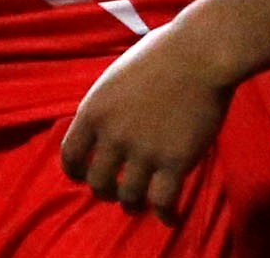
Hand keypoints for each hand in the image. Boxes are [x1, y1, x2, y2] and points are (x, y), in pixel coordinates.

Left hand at [59, 13, 238, 217]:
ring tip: (140, 204)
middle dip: (105, 191)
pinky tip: (168, 216)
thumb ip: (106, 107)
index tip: (82, 178)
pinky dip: (164, 215)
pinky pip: (163, 201)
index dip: (75, 172)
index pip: (70, 156)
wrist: (199, 54)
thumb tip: (102, 128)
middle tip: (115, 193)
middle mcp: (113, 136)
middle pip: (97, 183)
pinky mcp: (175, 162)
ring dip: (133, 205)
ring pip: (128, 198)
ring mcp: (144, 151)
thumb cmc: (161, 55)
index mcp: (93, 111)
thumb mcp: (115, 77)